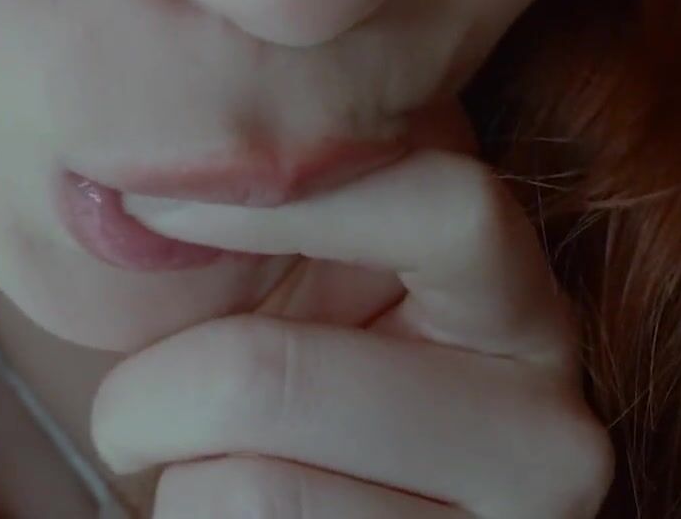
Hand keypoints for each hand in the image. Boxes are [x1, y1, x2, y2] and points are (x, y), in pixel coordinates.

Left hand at [91, 137, 614, 517]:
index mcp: (520, 307)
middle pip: (271, 379)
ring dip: (179, 483)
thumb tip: (138, 190)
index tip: (153, 204)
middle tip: (132, 411)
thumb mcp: (310, 304)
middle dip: (151, 391)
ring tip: (206, 478)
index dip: (281, 196)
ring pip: (251, 490)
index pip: (448, 211)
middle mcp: (548, 429)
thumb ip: (274, 229)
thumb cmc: (297, 407)